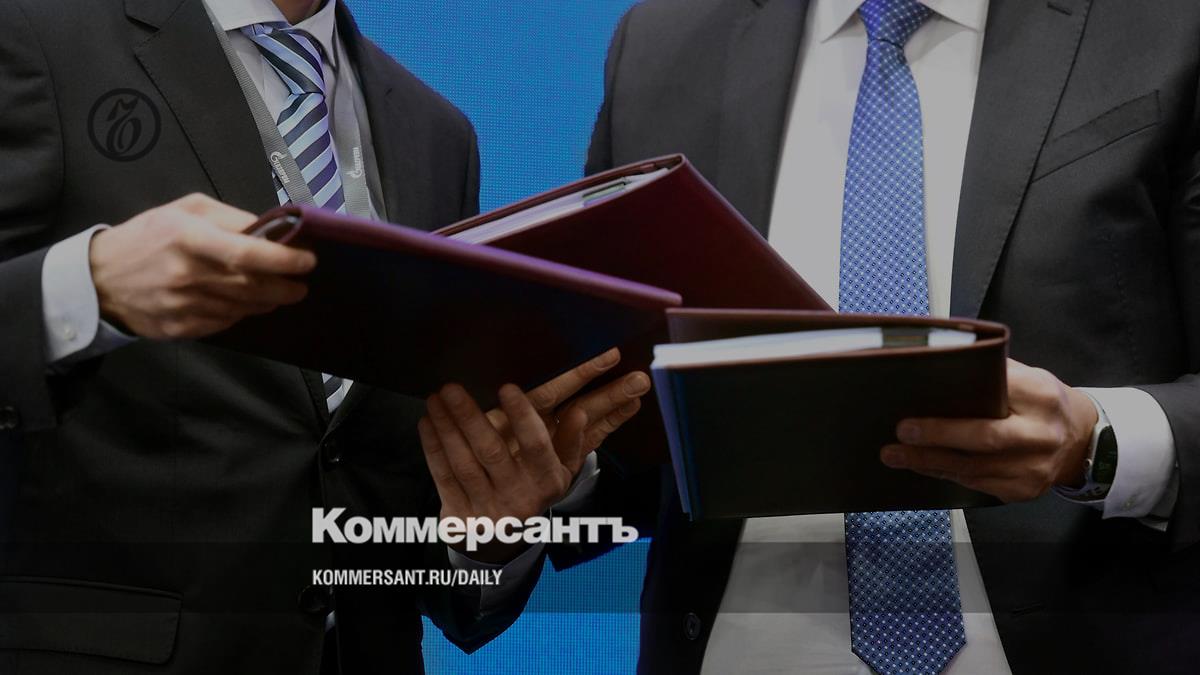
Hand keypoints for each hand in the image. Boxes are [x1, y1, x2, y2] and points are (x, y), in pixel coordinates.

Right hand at [89, 193, 315, 338]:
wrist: (100, 278)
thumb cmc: (148, 236)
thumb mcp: (185, 210)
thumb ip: (230, 218)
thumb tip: (270, 231)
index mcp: (189, 238)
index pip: (246, 254)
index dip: (283, 260)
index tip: (307, 260)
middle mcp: (188, 274)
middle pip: (253, 286)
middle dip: (286, 286)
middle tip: (302, 282)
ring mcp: (184, 306)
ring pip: (245, 308)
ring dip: (270, 301)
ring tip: (282, 291)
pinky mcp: (182, 329)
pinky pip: (226, 323)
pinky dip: (244, 313)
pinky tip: (247, 303)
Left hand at [417, 348, 650, 562]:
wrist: (503, 541)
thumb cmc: (535, 487)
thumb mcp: (563, 468)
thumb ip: (580, 437)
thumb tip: (596, 410)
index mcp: (549, 481)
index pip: (538, 446)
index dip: (523, 418)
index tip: (508, 387)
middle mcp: (520, 496)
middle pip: (491, 452)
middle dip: (470, 417)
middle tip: (452, 386)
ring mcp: (488, 508)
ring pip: (463, 462)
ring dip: (447, 427)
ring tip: (437, 396)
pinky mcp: (461, 517)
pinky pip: (443, 477)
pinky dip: (433, 448)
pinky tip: (426, 422)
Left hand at [880, 359, 1097, 502]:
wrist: (1082, 442)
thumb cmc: (1042, 403)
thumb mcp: (1028, 377)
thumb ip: (993, 374)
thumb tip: (940, 364)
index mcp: (1041, 397)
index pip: (996, 396)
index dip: (961, 402)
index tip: (918, 404)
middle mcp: (1041, 435)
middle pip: (984, 439)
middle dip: (937, 437)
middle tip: (901, 434)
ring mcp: (1034, 469)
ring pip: (974, 469)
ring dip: (930, 462)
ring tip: (895, 455)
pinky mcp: (1024, 491)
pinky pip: (977, 485)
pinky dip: (946, 474)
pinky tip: (923, 466)